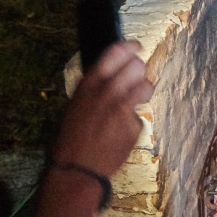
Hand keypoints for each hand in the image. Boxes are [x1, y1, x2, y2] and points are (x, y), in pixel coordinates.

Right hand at [52, 40, 154, 178]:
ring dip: (143, 90)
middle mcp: (108, 93)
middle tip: (136, 75)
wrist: (77, 170)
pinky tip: (121, 132)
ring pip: (146, 86)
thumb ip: (94, 91)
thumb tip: (109, 78)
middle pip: (136, 66)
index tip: (136, 46)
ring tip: (134, 99)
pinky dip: (133, 121)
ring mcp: (123, 109)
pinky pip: (139, 116)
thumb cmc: (69, 139)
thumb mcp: (75, 107)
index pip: (114, 53)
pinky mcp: (134, 126)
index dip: (129, 47)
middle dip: (138, 69)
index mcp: (88, 86)